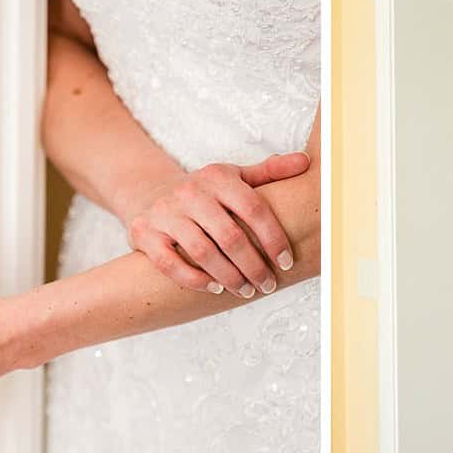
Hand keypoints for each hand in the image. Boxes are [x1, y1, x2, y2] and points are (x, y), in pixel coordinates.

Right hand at [125, 152, 311, 296]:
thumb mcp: (234, 176)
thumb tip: (306, 162)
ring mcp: (166, 212)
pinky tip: (215, 288)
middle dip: (253, 266)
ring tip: (246, 291)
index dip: (273, 238)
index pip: (253, 208)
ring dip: (229, 277)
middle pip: (230, 235)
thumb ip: (269, 172)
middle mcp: (191, 192)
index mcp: (217, 177)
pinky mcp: (145, 233)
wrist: (150, 192)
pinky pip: (170, 263)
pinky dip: (195, 280)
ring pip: (202, 252)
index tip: (286, 262)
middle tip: (268, 285)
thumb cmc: (205, 192)